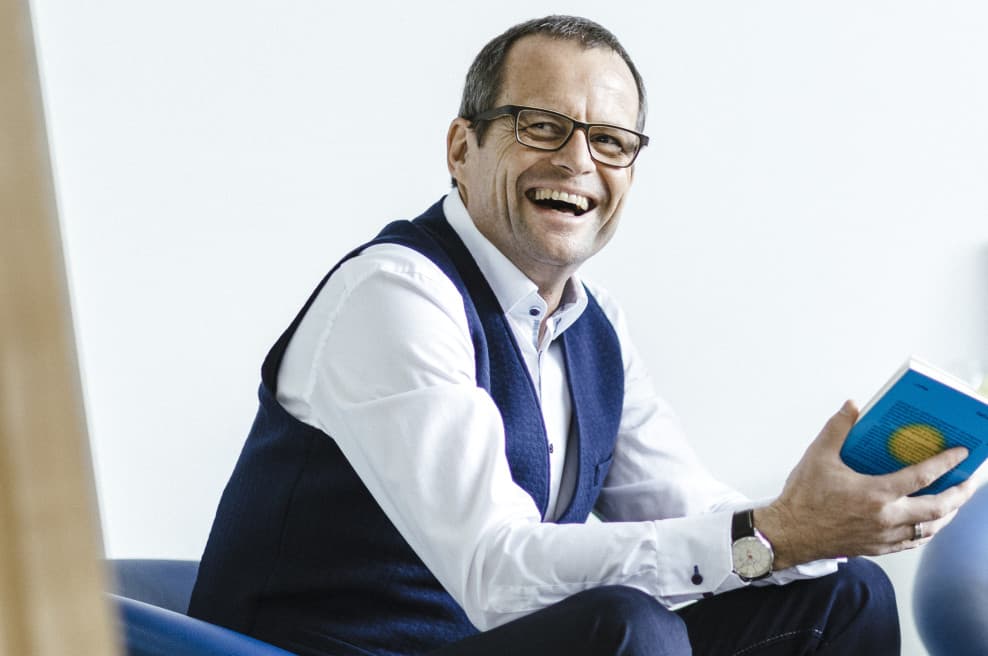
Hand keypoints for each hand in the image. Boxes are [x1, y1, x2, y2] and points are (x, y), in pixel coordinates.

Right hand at [755, 400, 976, 568]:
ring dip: (948, 514)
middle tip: (970, 481)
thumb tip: (852, 406)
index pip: (922, 477)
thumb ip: (837, 428)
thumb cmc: (803, 497)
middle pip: (938, 509)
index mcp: (875, 494)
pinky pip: (913, 542)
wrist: (789, 534)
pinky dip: (927, 531)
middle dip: (960, 494)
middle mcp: (885, 518)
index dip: (946, 463)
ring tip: (956, 501)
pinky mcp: (878, 548)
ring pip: (930, 529)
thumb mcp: (817, 456)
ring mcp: (884, 536)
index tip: (961, 453)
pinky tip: (928, 523)